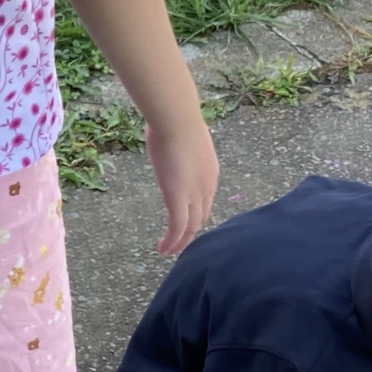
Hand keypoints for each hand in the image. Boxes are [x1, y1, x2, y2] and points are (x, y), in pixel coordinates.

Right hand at [145, 110, 218, 252]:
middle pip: (202, 216)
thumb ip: (180, 144)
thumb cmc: (176, 119)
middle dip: (192, 230)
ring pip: (191, 227)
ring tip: (170, 251)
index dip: (197, 211)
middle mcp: (207, 187)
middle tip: (180, 241)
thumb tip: (169, 139)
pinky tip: (162, 249)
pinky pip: (177, 228)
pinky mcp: (178, 200)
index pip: (206, 198)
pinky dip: (172, 242)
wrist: (177, 121)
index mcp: (210, 171)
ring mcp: (195, 195)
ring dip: (181, 241)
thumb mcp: (183, 134)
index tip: (188, 219)